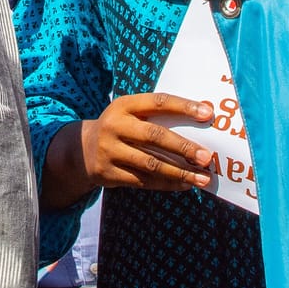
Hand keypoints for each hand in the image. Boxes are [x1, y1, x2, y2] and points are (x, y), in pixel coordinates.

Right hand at [79, 92, 215, 191]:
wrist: (81, 150)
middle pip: (155, 136)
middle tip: (206, 157)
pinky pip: (143, 181)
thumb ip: (156, 116)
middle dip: (184, 148)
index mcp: (123, 105)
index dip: (183, 107)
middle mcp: (114, 126)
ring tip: (202, 179)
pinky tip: (184, 185)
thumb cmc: (120, 128)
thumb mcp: (129, 114)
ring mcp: (109, 150)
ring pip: (151, 164)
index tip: (207, 114)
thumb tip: (201, 122)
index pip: (158, 102)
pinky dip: (167, 184)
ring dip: (180, 173)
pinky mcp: (108, 173)